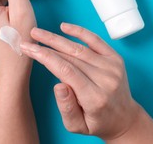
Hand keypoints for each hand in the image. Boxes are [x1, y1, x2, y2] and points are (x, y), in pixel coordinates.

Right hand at [19, 23, 138, 139]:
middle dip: (47, 46)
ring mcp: (112, 67)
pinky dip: (80, 32)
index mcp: (95, 97)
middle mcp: (106, 80)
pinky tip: (64, 27)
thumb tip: (58, 85)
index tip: (29, 49)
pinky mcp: (116, 59)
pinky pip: (96, 41)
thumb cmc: (97, 122)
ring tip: (39, 33)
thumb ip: (66, 108)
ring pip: (80, 48)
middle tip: (28, 39)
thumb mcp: (77, 126)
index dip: (45, 57)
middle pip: (71, 57)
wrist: (124, 118)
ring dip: (57, 38)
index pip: (66, 71)